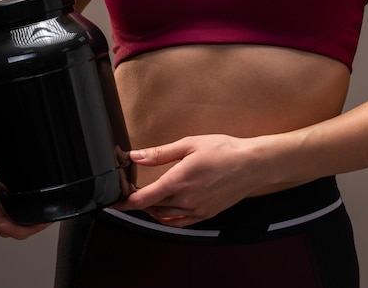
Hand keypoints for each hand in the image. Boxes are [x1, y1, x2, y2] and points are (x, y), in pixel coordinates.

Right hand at [0, 157, 50, 238]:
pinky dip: (36, 218)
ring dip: (36, 224)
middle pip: (18, 232)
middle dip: (33, 229)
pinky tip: (45, 212)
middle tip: (48, 220)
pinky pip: (27, 221)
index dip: (22, 229)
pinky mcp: (16, 212)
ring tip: (49, 216)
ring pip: (23, 229)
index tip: (37, 223)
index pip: (6, 229)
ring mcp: (7, 216)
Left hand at [113, 134, 261, 227]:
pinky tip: (164, 210)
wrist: (253, 164)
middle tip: (132, 188)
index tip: (115, 200)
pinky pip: (179, 222)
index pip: (142, 199)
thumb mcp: (189, 144)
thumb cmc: (224, 151)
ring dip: (151, 208)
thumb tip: (135, 156)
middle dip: (137, 199)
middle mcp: (185, 200)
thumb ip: (160, 154)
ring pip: (163, 215)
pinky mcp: (206, 215)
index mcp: (178, 182)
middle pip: (150, 207)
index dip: (124, 201)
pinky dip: (166, 218)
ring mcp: (196, 210)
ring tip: (147, 196)